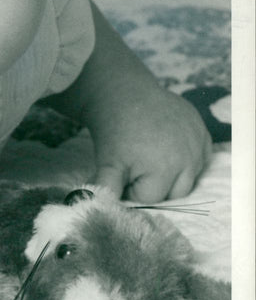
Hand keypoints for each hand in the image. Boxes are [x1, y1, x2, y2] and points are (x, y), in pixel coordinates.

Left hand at [90, 82, 211, 202]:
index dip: (133, 188)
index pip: (151, 199)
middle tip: (135, 163)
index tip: (122, 172)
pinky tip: (168, 149)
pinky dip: (188, 159)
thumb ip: (106, 187)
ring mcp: (198, 144)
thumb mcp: (107, 162)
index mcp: (165, 169)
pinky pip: (201, 159)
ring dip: (172, 173)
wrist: (124, 94)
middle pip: (174, 193)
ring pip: (189, 179)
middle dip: (154, 183)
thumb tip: (96, 205)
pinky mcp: (202, 132)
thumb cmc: (114, 132)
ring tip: (150, 155)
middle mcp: (188, 159)